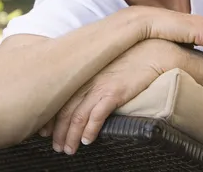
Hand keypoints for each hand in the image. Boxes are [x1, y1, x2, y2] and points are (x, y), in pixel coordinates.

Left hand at [43, 39, 184, 154]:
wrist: (155, 52)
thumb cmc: (134, 60)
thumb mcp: (108, 67)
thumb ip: (95, 79)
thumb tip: (86, 98)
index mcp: (84, 72)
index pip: (59, 98)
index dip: (51, 117)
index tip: (46, 132)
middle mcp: (88, 79)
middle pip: (64, 109)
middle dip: (58, 132)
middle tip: (57, 146)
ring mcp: (101, 85)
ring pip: (76, 115)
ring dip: (71, 136)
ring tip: (69, 149)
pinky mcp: (115, 91)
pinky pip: (97, 115)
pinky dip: (89, 130)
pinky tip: (87, 140)